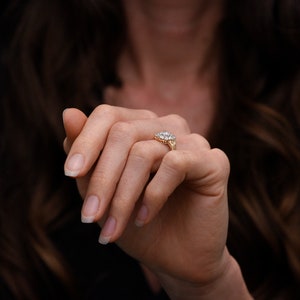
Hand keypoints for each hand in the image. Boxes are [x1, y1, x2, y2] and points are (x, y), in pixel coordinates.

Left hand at [63, 104, 230, 288]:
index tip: (69, 174)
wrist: (176, 256)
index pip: (108, 115)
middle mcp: (168, 127)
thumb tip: (68, 113)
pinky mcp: (214, 161)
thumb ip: (87, 153)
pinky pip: (175, 165)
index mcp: (142, 128)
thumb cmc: (136, 221)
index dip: (86, 142)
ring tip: (113, 228)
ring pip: (144, 152)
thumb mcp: (103, 190)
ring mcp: (193, 142)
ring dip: (122, 196)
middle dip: (102, 179)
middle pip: (123, 133)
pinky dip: (153, 195)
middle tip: (89, 216)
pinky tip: (144, 218)